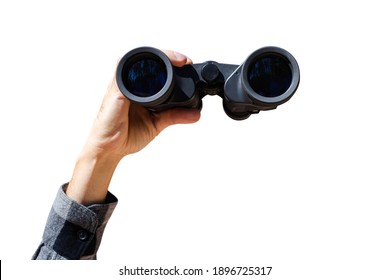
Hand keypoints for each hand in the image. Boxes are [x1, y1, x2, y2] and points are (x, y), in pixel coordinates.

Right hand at [66, 50, 199, 204]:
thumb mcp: (157, 123)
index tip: (186, 63)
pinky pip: (125, 71)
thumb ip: (175, 116)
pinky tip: (155, 68)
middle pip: (147, 60)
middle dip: (167, 55)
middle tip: (184, 61)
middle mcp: (130, 83)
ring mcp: (122, 85)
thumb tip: (196, 114)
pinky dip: (140, 67)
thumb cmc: (127, 135)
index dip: (170, 62)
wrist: (110, 149)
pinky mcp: (116, 90)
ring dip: (157, 57)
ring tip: (176, 61)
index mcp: (140, 89)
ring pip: (138, 60)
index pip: (155, 68)